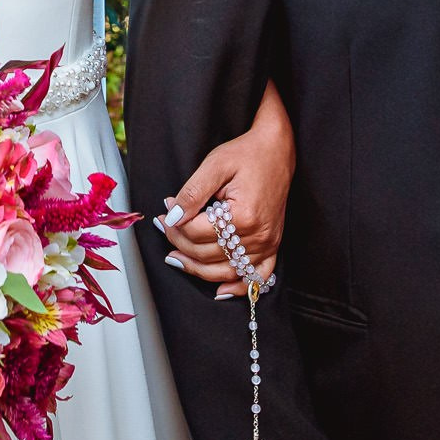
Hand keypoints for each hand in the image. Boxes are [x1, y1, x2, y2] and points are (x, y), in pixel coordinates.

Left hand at [160, 83, 293, 298]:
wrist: (277, 150)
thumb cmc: (246, 153)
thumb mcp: (215, 164)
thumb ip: (192, 193)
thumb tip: (171, 217)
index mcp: (244, 215)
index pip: (198, 233)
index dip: (174, 225)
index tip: (163, 212)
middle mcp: (259, 235)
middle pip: (208, 254)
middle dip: (179, 243)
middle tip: (165, 228)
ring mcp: (268, 243)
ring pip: (226, 270)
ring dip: (197, 268)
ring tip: (176, 257)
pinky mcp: (273, 245)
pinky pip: (256, 277)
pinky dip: (238, 286)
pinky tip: (220, 290)